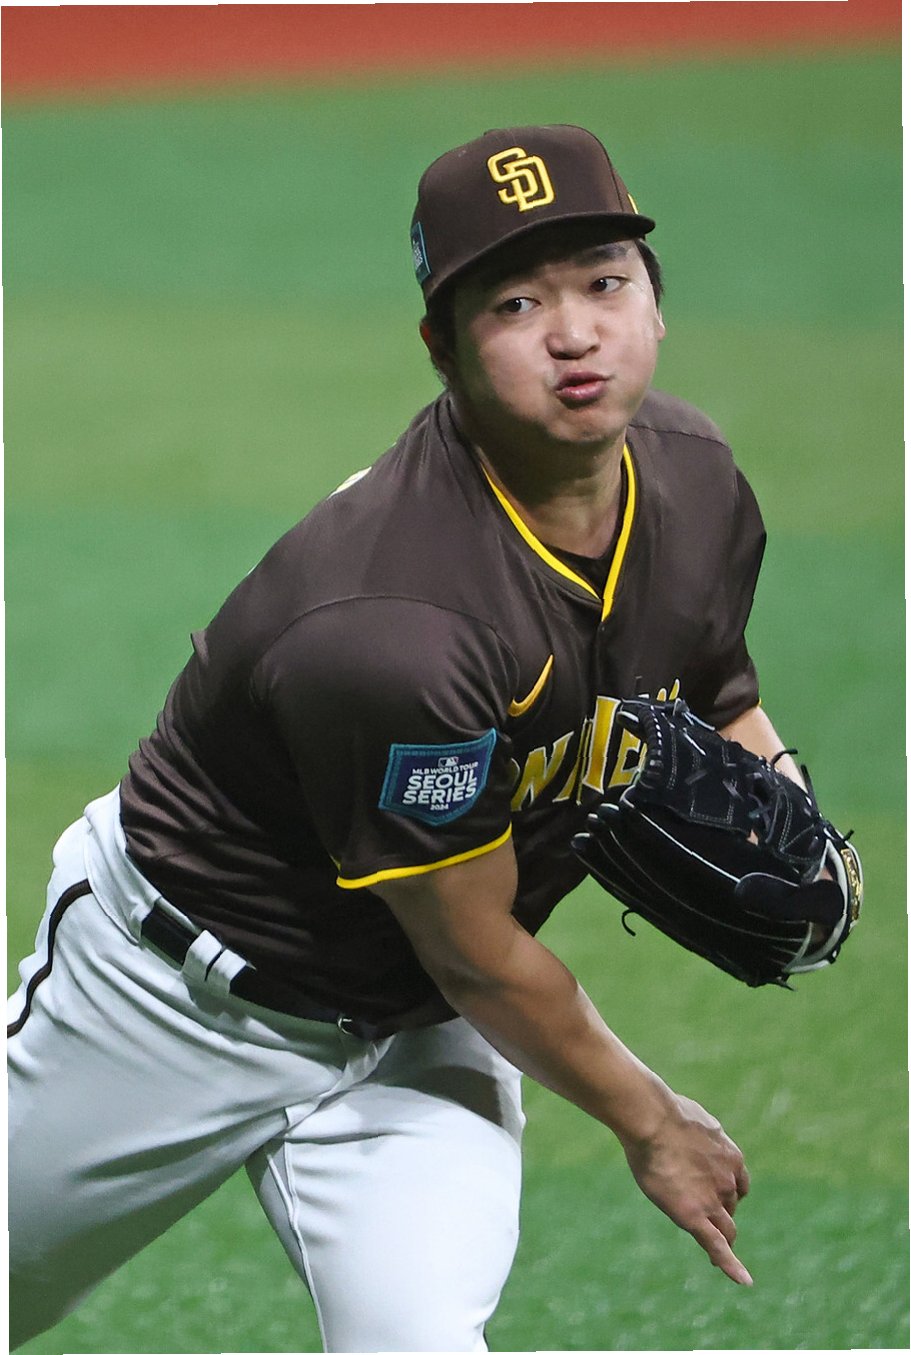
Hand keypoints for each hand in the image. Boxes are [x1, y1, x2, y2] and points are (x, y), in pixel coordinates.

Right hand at [621, 1093, 752, 1284]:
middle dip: (723, 1213)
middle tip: (706, 1218)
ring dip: (723, 1237)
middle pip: (731, 1207)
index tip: (721, 1197)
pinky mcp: (695, 1216)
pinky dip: (731, 1264)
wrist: (653, 1119)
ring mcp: (713, 1200)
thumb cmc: (665, 1113)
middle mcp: (728, 1180)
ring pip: (725, 1228)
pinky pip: (717, 1246)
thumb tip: (689, 1127)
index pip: (738, 1184)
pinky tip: (743, 1281)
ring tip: (720, 1255)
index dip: (730, 1193)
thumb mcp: (693, 1117)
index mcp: (731, 1157)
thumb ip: (699, 1134)